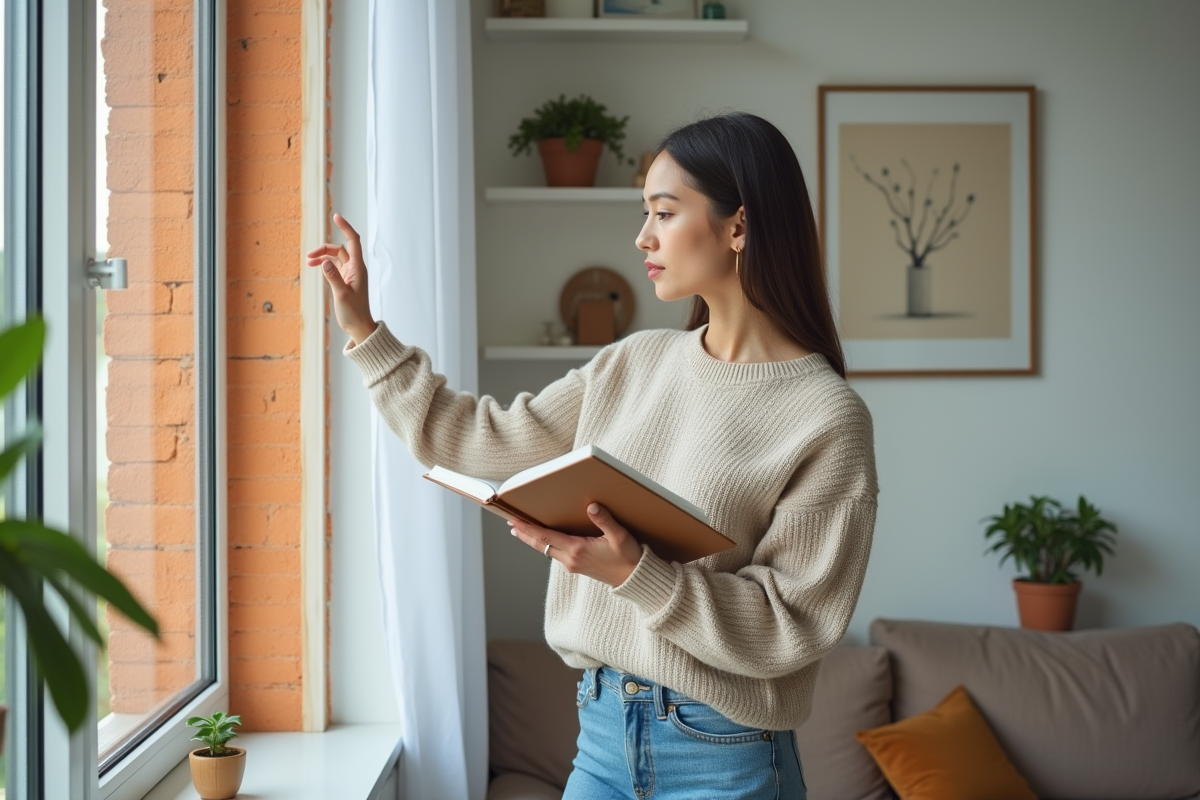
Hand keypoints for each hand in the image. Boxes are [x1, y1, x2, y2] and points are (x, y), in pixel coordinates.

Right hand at [306, 213, 377, 344]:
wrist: (359, 326)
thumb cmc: (354, 312)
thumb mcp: (341, 295)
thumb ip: (333, 278)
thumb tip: (324, 262)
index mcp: (358, 268)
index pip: (353, 241)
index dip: (346, 227)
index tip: (336, 217)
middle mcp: (355, 268)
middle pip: (339, 249)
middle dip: (324, 248)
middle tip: (309, 257)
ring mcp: (350, 274)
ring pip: (335, 257)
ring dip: (322, 256)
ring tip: (309, 262)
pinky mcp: (345, 280)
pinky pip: (334, 266)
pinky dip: (324, 264)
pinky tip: (315, 268)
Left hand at [509, 503, 643, 586]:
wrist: (634, 579)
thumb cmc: (628, 557)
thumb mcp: (619, 536)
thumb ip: (605, 520)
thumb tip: (591, 506)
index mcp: (577, 549)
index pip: (545, 537)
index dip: (528, 528)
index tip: (514, 521)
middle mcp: (571, 559)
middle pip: (540, 545)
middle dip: (525, 534)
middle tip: (510, 523)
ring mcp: (573, 564)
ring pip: (546, 550)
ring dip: (533, 540)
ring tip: (522, 530)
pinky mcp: (577, 567)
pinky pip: (555, 554)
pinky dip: (546, 545)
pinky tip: (546, 540)